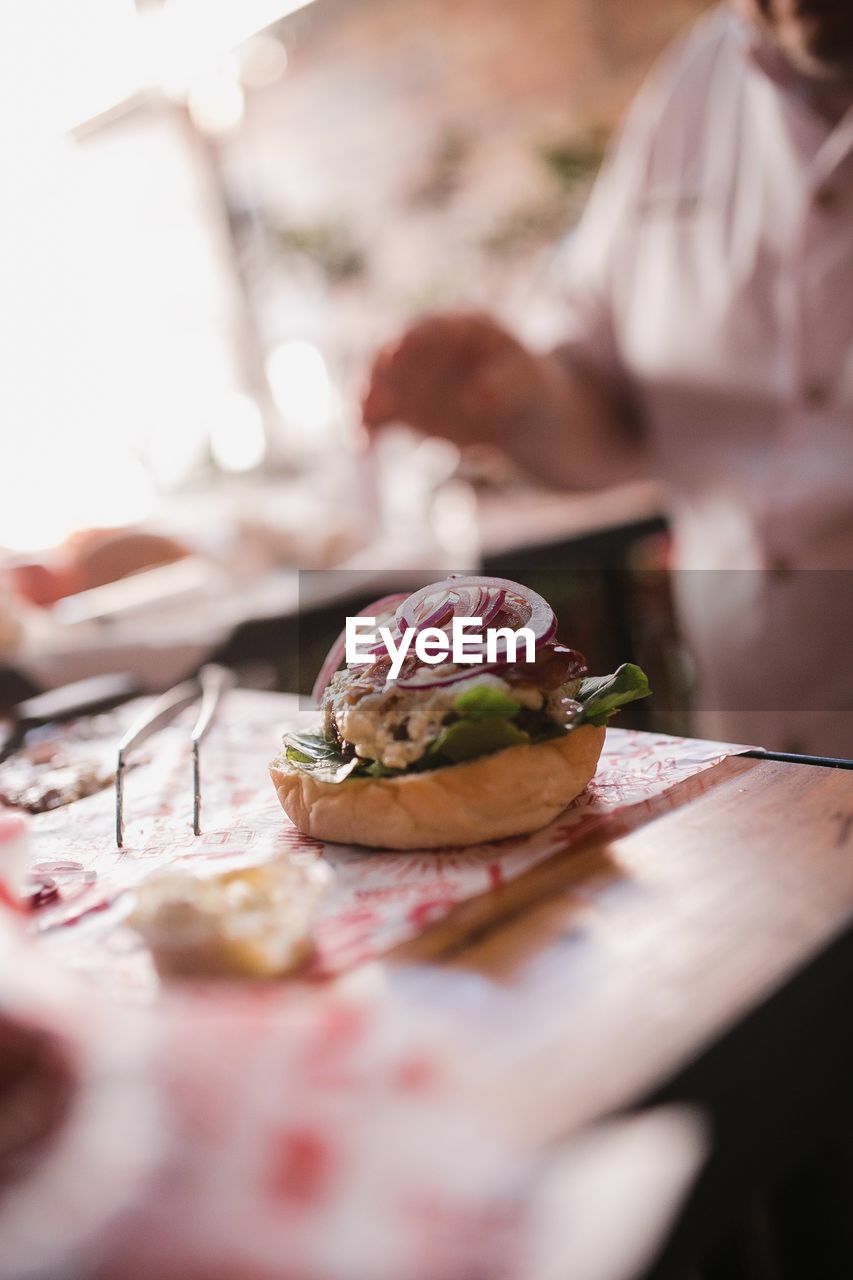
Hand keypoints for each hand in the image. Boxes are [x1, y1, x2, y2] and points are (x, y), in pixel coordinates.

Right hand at [361, 312, 557, 447]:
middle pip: (390, 354)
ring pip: (379, 386)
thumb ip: (505, 383)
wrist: (524, 414)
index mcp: (461, 328)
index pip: (430, 327)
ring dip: (364, 404)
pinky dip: (368, 430)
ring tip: (360, 428)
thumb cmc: (529, 386)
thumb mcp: (529, 380)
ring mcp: (414, 379)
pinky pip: (381, 418)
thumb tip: (475, 399)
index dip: (410, 338)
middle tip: (371, 398)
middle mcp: (428, 350)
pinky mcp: (407, 410)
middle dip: (377, 374)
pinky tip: (363, 447)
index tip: (396, 352)